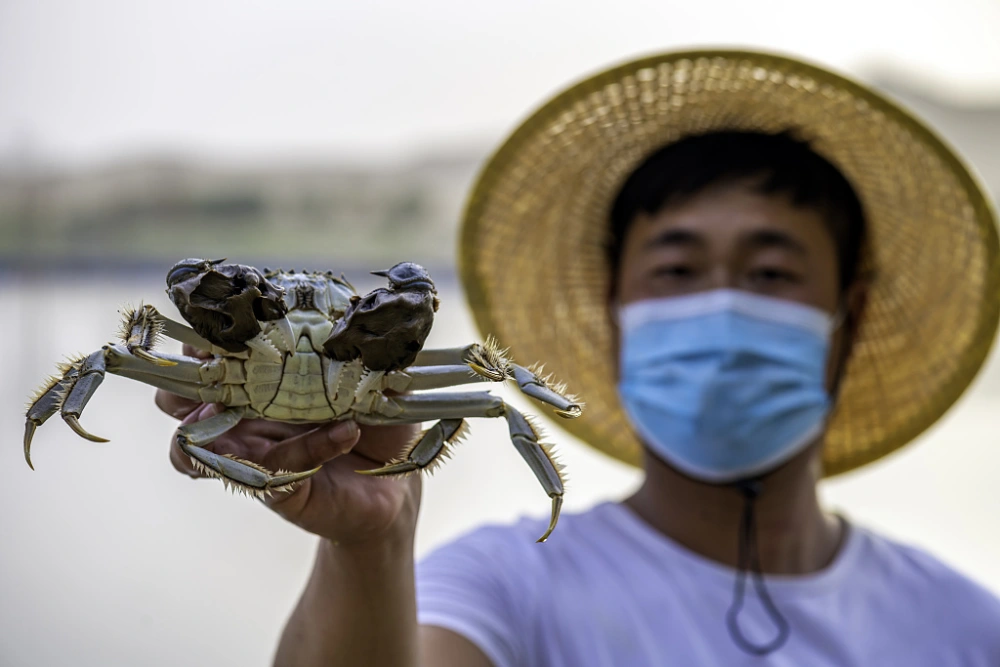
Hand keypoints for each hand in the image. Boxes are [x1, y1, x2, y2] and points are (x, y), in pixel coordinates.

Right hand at [157, 345, 420, 547]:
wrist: (395, 488)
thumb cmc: (376, 425)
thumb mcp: (375, 378)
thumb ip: (363, 348)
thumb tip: (362, 314)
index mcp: (260, 380)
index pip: (210, 356)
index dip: (200, 340)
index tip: (210, 324)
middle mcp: (243, 418)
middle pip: (177, 400)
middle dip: (181, 382)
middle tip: (211, 365)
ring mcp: (252, 456)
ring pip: (194, 447)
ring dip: (208, 424)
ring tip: (236, 407)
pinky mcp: (275, 490)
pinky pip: (275, 466)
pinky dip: (309, 446)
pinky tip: (347, 432)